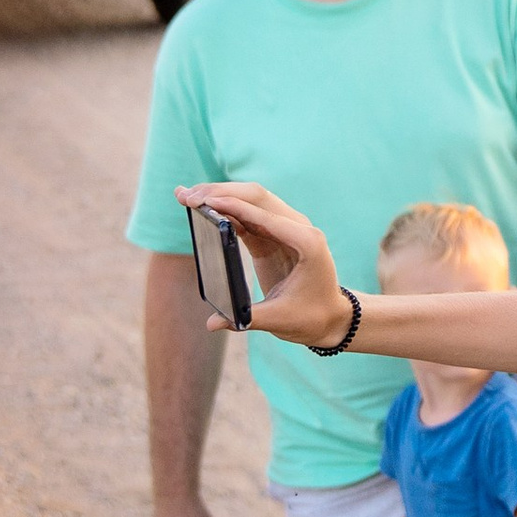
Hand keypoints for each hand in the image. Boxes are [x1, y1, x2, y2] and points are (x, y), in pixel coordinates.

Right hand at [177, 183, 344, 341]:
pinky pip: (246, 217)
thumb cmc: (311, 318)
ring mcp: (286, 228)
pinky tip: (202, 209)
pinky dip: (224, 211)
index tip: (207, 202)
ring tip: (186, 196)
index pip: (266, 216)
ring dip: (219, 196)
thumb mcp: (280, 319)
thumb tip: (211, 323)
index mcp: (306, 242)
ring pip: (250, 201)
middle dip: (221, 193)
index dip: (234, 207)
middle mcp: (299, 228)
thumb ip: (247, 318)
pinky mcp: (273, 235)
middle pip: (257, 197)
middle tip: (188, 196)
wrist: (330, 317)